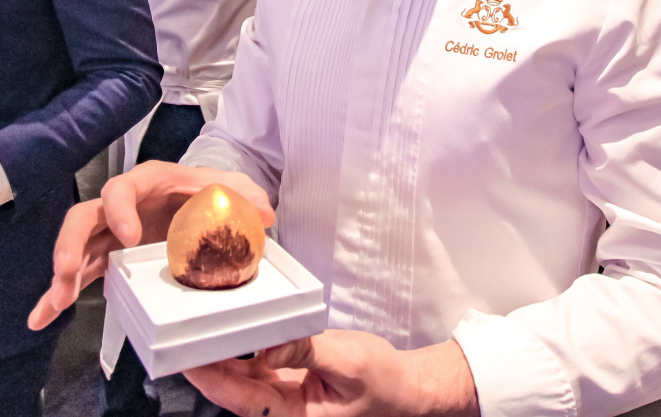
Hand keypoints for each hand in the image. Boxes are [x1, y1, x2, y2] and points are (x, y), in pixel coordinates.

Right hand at [28, 160, 274, 330]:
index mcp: (149, 183)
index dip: (120, 208)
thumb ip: (248, 195)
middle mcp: (123, 207)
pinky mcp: (109, 257)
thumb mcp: (232, 188)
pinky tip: (43, 315)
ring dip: (62, 274)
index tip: (129, 236)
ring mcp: (112, 233)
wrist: (204, 203)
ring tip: (53, 303)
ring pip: (77, 247)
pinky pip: (81, 273)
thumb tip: (266, 213)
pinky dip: (60, 293)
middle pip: (85, 215)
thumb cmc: (210, 191)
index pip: (123, 187)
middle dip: (72, 241)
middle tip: (68, 270)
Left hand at [184, 330, 479, 416]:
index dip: (211, 377)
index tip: (187, 357)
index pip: (240, 398)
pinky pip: (260, 365)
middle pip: (234, 387)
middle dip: (210, 360)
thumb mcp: (347, 361)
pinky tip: (239, 326)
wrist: (404, 389)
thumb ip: (306, 351)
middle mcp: (281, 410)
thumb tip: (268, 345)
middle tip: (185, 330)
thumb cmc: (382, 383)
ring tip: (205, 323)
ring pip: (243, 376)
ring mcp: (283, 396)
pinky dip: (248, 346)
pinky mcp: (289, 380)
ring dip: (226, 352)